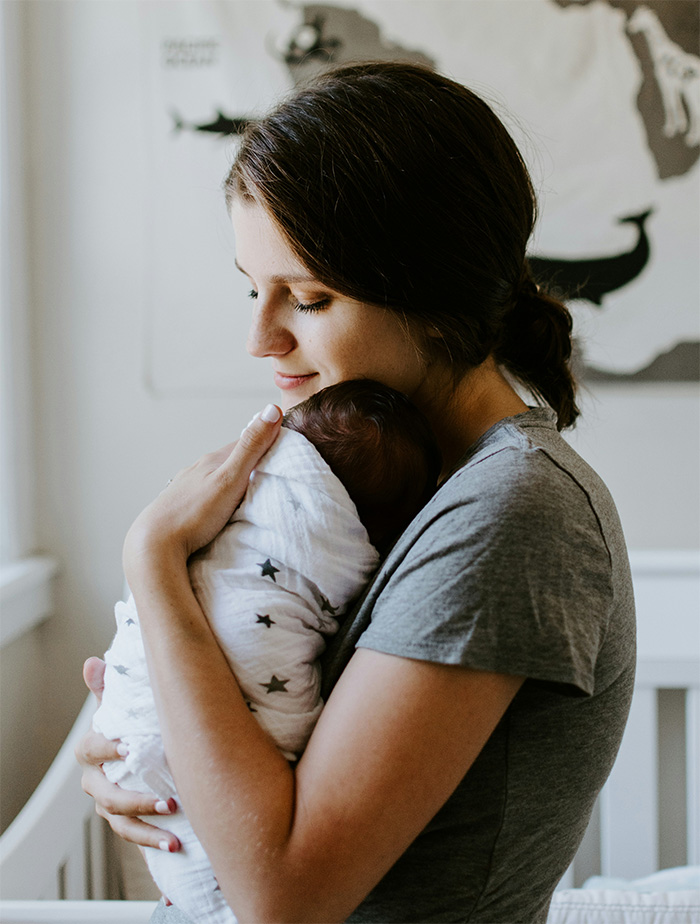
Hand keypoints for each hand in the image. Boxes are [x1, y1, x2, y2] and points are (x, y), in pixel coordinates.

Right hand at [76, 657, 180, 851]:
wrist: (140, 750)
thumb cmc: (131, 722)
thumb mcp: (122, 704)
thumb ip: (109, 687)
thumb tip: (93, 662)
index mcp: (93, 749)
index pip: (91, 749)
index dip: (106, 748)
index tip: (128, 747)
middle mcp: (97, 780)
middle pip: (106, 796)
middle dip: (136, 801)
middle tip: (169, 801)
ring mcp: (109, 803)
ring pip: (120, 822)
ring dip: (147, 830)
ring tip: (175, 833)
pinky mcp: (125, 820)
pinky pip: (133, 835)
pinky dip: (152, 842)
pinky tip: (175, 845)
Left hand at [123, 405, 282, 581]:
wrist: (154, 545)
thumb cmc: (194, 514)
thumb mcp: (230, 479)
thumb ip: (251, 447)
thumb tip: (272, 408)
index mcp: (212, 460)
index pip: (245, 442)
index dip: (266, 443)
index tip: (286, 450)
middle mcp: (197, 469)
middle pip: (230, 460)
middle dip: (250, 463)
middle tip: (272, 475)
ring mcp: (185, 488)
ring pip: (215, 478)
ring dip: (232, 482)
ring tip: (248, 494)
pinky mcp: (179, 507)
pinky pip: (204, 496)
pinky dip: (217, 497)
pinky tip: (219, 509)